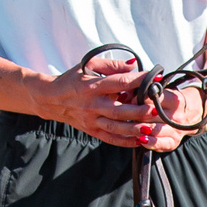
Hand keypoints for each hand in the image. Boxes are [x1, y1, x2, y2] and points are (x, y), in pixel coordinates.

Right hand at [44, 53, 193, 150]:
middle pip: (119, 110)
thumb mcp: (88, 66)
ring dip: (134, 129)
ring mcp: (92, 120)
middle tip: (156, 109)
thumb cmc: (72, 79)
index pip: (119, 83)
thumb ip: (112, 65)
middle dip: (139, 111)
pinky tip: (139, 140)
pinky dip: (125, 141)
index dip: (138, 80)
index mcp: (93, 86)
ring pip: (116, 127)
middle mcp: (92, 105)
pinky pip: (110, 138)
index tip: (155, 78)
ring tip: (151, 128)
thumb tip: (134, 65)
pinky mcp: (92, 131)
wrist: (50, 98)